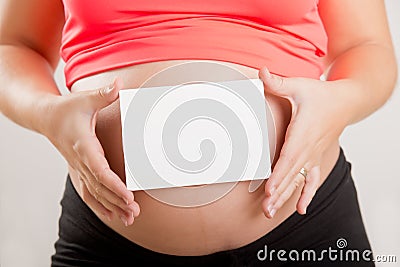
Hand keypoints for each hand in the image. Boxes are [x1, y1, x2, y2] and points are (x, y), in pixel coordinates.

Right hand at [43, 78, 139, 225]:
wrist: (45, 118)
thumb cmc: (66, 109)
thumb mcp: (84, 99)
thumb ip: (103, 95)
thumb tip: (119, 84)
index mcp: (84, 146)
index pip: (100, 171)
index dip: (114, 185)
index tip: (128, 195)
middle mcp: (81, 161)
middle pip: (100, 187)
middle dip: (117, 201)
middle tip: (135, 212)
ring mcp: (79, 168)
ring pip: (95, 193)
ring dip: (112, 207)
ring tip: (130, 218)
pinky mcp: (79, 170)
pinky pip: (89, 192)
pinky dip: (100, 205)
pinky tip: (113, 215)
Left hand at [259, 67, 347, 217]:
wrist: (347, 101)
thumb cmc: (322, 94)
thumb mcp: (299, 86)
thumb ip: (278, 82)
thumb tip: (261, 72)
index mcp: (303, 132)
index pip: (289, 158)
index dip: (279, 175)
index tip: (269, 189)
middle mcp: (310, 148)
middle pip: (292, 175)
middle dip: (278, 193)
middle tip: (265, 210)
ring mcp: (315, 156)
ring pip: (299, 181)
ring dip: (286, 197)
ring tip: (272, 212)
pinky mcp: (317, 158)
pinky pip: (312, 180)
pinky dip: (306, 194)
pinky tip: (300, 209)